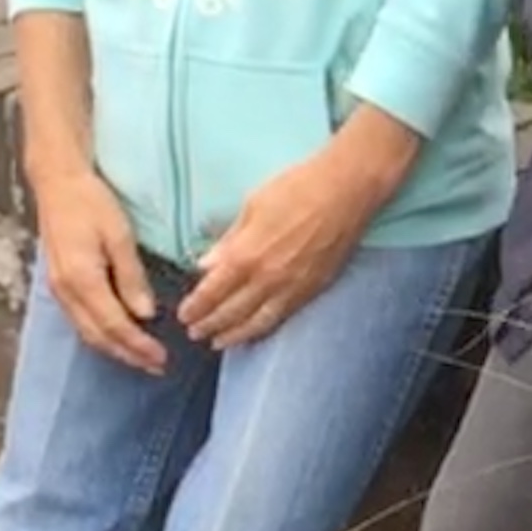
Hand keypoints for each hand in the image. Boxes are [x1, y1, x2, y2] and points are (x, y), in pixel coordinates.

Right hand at [32, 165, 166, 374]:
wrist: (57, 183)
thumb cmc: (92, 203)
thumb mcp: (119, 236)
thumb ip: (131, 277)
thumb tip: (146, 315)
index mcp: (82, 280)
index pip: (114, 325)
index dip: (138, 345)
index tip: (162, 358)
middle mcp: (65, 292)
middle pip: (98, 336)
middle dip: (128, 355)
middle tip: (157, 367)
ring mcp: (58, 290)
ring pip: (86, 332)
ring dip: (114, 349)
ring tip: (141, 359)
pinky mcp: (58, 284)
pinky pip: (80, 320)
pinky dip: (100, 335)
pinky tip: (117, 337)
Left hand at [177, 148, 387, 346]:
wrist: (348, 190)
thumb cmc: (298, 187)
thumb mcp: (252, 205)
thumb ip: (228, 239)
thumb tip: (206, 264)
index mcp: (247, 254)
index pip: (212, 291)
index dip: (196, 306)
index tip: (184, 314)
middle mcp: (267, 278)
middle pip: (231, 311)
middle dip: (209, 324)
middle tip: (194, 332)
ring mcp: (292, 287)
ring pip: (257, 322)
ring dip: (234, 335)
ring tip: (217, 342)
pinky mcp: (314, 288)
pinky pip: (283, 316)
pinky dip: (263, 329)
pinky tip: (254, 332)